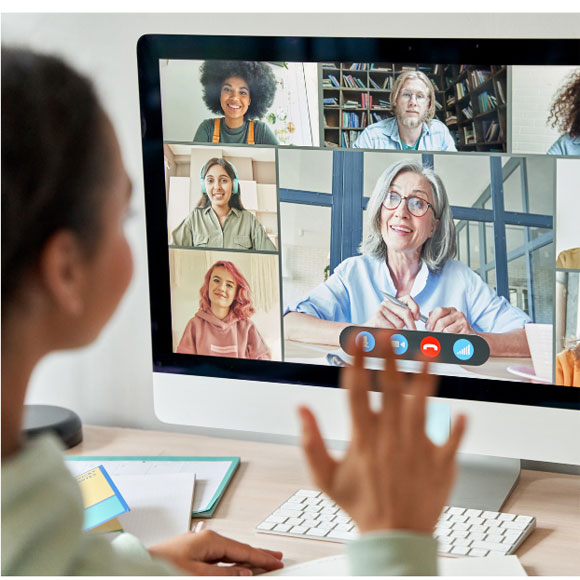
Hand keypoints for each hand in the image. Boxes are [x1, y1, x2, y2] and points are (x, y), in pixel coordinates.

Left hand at [148, 529, 282, 575]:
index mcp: (209, 540)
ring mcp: (197, 545)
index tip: (276, 562)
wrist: (137, 567)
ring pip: (229, 553)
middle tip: (275, 558)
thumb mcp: (198, 575)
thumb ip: (224, 574)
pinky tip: (235, 565)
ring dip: (246, 558)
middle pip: (238, 548)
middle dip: (258, 554)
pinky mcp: (190, 554)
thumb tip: (245, 572)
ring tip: (261, 561)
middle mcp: (204, 539)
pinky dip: (231, 561)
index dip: (262, 558)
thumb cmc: (162, 569)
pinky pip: (218, 557)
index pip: (243, 550)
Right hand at [299, 337, 465, 533]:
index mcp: (364, 438)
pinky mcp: (440, 463)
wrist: (394, 537)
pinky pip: (452, 440)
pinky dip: (458, 427)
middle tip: (389, 335)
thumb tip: (301, 409)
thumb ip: (310, 442)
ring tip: (426, 354)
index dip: (356, 363)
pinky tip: (462, 412)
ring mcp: (418, 448)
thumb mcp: (325, 477)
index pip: (357, 391)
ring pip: (422, 405)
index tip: (357, 342)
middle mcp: (391, 438)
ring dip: (424, 378)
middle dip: (388, 358)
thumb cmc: (360, 505)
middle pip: (390, 389)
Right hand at [365, 295, 420, 330]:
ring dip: (398, 330)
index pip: (408, 298)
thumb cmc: (384, 325)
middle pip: (406, 312)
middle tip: (413, 330)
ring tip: (391, 329)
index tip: (417, 318)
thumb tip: (416, 318)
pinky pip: (392, 327)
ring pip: (399, 323)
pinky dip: (392, 332)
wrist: (368, 329)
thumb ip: (405, 316)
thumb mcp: (396, 319)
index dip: (415, 308)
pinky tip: (386, 330)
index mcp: (393, 302)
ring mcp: (381, 309)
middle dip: (411, 324)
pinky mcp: (377, 316)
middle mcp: (387, 303)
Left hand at [426, 307, 473, 333]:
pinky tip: (451, 336)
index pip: (439, 310)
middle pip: (441, 322)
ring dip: (442, 335)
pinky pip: (453, 335)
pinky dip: (449, 337)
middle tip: (434, 334)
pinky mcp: (467, 331)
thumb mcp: (445, 319)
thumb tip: (428, 319)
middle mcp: (458, 314)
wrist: (469, 333)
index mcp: (451, 310)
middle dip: (435, 330)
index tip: (428, 327)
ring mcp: (463, 322)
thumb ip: (436, 317)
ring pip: (446, 330)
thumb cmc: (454, 327)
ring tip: (443, 335)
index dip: (432, 320)